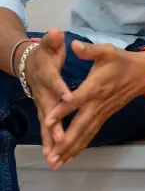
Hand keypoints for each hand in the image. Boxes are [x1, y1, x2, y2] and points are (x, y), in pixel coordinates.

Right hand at [22, 29, 71, 159]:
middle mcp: (42, 92)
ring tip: (53, 157)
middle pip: (48, 109)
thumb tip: (56, 32)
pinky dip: (50, 142)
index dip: (60, 89)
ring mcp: (42, 103)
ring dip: (49, 140)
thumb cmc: (44, 53)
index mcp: (46, 74)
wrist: (28, 63)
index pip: (54, 82)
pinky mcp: (44, 111)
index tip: (69, 98)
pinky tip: (54, 157)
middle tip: (60, 139)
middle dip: (54, 125)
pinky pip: (47, 129)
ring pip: (45, 124)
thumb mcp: (48, 44)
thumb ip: (52, 40)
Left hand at [43, 41, 144, 168]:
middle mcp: (97, 103)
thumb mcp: (108, 51)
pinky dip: (80, 146)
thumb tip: (73, 45)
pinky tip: (69, 157)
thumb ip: (90, 50)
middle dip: (65, 142)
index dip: (62, 110)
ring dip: (70, 149)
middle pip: (80, 125)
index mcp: (95, 87)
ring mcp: (102, 112)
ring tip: (55, 164)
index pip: (76, 100)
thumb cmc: (123, 61)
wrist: (144, 73)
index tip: (47, 121)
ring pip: (85, 134)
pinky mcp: (105, 116)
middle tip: (51, 156)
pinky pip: (91, 134)